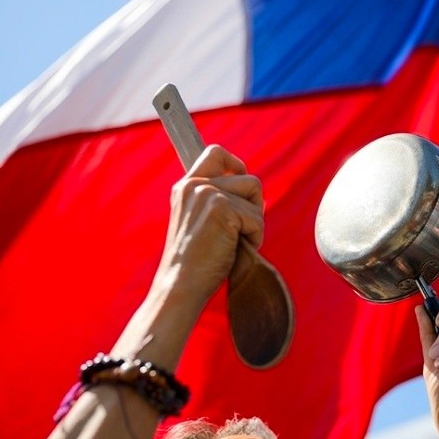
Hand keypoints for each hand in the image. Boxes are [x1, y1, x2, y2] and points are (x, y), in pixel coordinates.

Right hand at [155, 145, 263, 306]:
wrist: (180, 286)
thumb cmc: (195, 262)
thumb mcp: (199, 221)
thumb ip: (215, 199)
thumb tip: (249, 185)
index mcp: (185, 186)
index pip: (215, 152)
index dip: (236, 165)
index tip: (242, 183)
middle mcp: (195, 185)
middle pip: (248, 178)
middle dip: (253, 205)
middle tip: (241, 231)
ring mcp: (208, 194)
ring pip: (255, 194)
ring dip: (254, 222)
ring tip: (236, 243)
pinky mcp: (222, 209)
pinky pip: (257, 218)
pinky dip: (255, 238)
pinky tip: (237, 251)